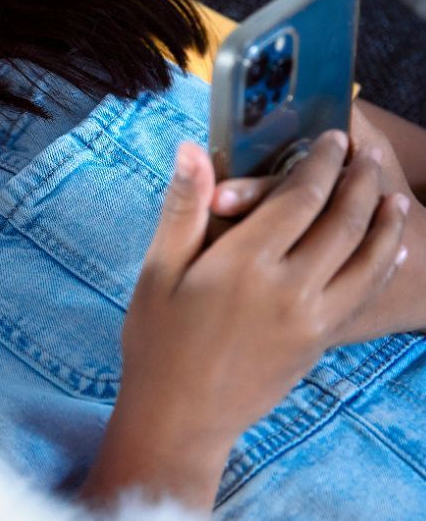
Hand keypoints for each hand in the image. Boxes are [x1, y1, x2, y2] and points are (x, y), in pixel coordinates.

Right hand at [80, 132, 407, 510]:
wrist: (179, 416)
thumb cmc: (158, 339)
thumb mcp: (158, 270)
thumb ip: (184, 207)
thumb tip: (191, 149)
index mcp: (245, 263)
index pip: (299, 198)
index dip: (321, 162)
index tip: (332, 137)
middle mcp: (290, 289)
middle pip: (342, 223)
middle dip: (359, 183)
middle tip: (368, 156)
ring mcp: (311, 319)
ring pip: (367, 261)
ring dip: (384, 224)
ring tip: (393, 197)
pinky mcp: (319, 342)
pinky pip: (364, 296)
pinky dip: (383, 267)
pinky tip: (389, 253)